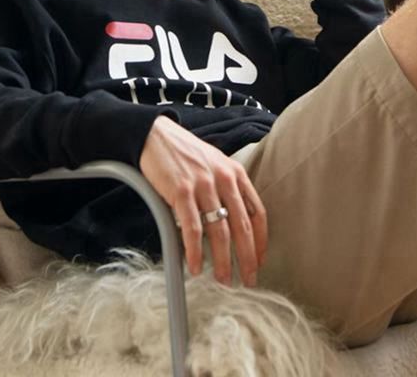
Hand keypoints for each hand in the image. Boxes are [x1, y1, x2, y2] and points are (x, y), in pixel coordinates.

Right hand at [139, 116, 267, 287]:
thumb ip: (227, 188)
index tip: (259, 261)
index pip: (258, 214)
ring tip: (223, 280)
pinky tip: (195, 267)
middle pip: (242, 227)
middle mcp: (224, 179)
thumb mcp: (215, 164)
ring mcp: (203, 185)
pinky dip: (195, 252)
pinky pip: (192, 229)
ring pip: (219, 232)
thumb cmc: (184, 153)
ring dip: (223, 261)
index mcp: (236, 174)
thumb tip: (233, 223)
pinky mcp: (181, 191)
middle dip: (247, 259)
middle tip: (248, 281)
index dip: (261, 242)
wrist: (155, 135)